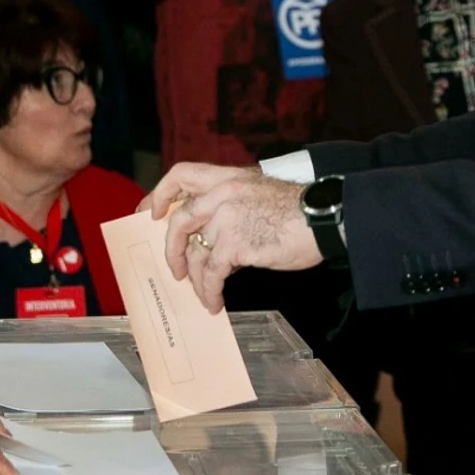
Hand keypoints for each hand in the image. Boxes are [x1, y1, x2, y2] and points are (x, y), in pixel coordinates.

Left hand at [140, 163, 322, 313]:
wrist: (324, 219)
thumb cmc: (297, 212)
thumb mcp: (257, 192)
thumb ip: (229, 202)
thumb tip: (206, 234)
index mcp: (228, 177)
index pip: (181, 174)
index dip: (160, 193)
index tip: (150, 213)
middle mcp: (223, 193)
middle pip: (179, 220)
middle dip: (172, 248)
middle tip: (175, 268)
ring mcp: (227, 218)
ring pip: (196, 253)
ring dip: (197, 279)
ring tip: (204, 294)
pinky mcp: (236, 243)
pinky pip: (212, 272)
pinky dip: (210, 290)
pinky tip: (215, 300)